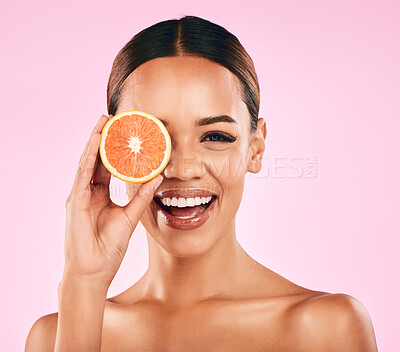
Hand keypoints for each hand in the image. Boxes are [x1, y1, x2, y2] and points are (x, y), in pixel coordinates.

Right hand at [63, 114, 161, 287]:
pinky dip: (89, 157)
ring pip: (88, 162)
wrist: (94, 271)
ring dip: (95, 141)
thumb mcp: (129, 217)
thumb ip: (141, 197)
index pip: (108, 166)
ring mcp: (80, 195)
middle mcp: (89, 191)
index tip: (125, 133)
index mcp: (101, 195)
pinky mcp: (75, 201)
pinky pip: (83, 174)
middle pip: (97, 159)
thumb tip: (157, 178)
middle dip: (104, 138)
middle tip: (114, 119)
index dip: (116, 149)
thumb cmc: (109, 248)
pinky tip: (95, 141)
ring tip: (104, 121)